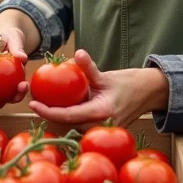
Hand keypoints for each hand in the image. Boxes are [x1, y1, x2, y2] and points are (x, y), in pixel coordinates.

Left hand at [28, 50, 168, 128]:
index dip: (48, 112)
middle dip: (49, 116)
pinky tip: (57, 105)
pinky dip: (69, 116)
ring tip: (40, 102)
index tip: (32, 105)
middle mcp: (101, 125)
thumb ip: (90, 68)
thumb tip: (78, 53)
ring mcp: (102, 129)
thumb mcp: (107, 75)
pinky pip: (81, 124)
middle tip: (32, 101)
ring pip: (74, 126)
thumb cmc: (130, 83)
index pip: (69, 115)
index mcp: (101, 113)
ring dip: (58, 117)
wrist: (150, 94)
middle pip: (67, 125)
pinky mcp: (102, 128)